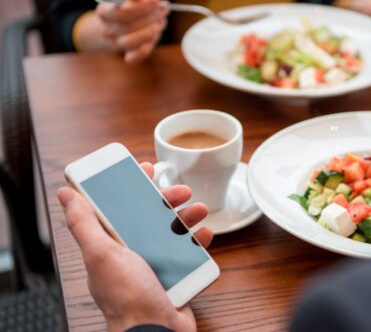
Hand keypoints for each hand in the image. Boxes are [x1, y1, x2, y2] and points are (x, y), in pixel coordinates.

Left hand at [57, 162, 211, 331]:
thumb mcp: (102, 255)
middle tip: (180, 191)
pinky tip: (205, 234)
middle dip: (166, 200)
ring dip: (187, 217)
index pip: (118, 208)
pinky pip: (190, 252)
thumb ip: (84, 224)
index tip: (145, 170)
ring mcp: (155, 264)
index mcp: (111, 246)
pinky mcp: (176, 275)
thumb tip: (66, 195)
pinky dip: (199, 242)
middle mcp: (132, 253)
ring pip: (172, 231)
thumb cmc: (127, 299)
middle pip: (149, 216)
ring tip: (199, 210)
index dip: (131, 187)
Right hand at [96, 0, 167, 63]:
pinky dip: (145, 50)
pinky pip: (134, 57)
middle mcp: (107, 29)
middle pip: (127, 26)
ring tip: (160, 21)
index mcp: (104, 11)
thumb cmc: (132, 3)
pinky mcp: (128, 55)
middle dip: (150, 17)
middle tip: (164, 8)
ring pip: (130, 42)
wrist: (127, 22)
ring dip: (149, 31)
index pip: (119, 12)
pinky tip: (154, 37)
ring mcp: (117, 44)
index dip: (139, 7)